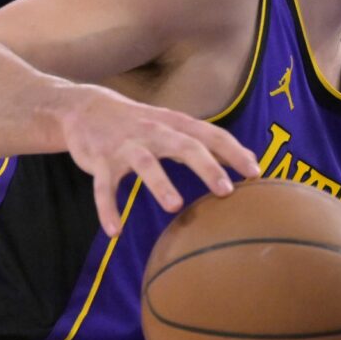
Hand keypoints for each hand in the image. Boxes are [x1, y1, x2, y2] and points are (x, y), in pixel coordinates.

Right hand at [57, 85, 260, 235]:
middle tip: (226, 190)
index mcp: (175, 124)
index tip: (255, 173)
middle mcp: (153, 132)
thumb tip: (252, 160)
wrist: (85, 107)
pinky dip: (107, 208)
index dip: (234, 152)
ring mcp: (125, 146)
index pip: (210, 134)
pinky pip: (103, 187)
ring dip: (160, 184)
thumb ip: (209, 142)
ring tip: (174, 207)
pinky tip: (114, 231)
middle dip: (206, 167)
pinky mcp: (100, 161)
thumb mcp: (174, 126)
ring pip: (145, 164)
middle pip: (184, 146)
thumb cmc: (141, 123)